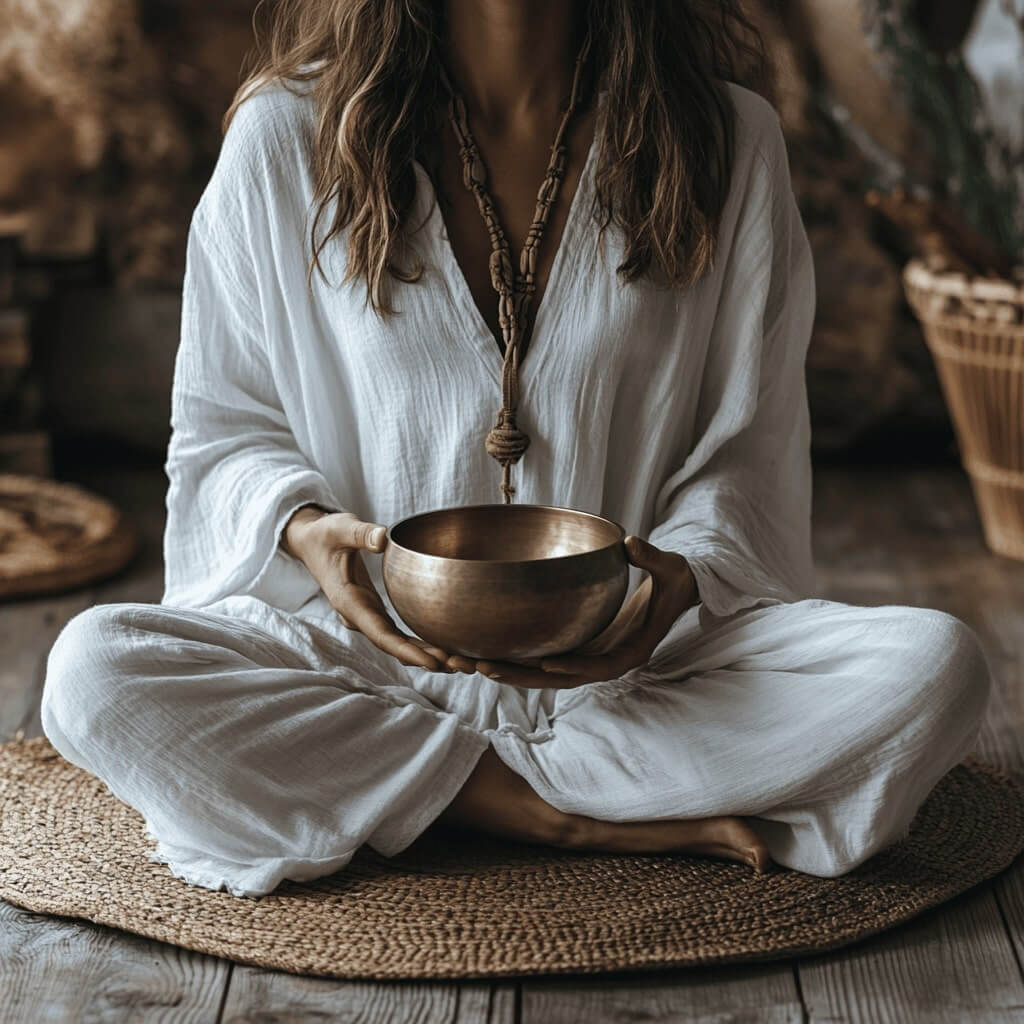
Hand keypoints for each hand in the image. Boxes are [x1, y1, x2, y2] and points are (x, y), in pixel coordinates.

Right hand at [283, 505, 454, 672]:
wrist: (311, 542)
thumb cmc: (326, 535)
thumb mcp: (341, 528)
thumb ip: (361, 534)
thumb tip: (382, 538)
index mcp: (349, 602)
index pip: (381, 635)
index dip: (407, 651)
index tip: (433, 662)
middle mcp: (359, 616)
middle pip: (395, 647)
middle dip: (427, 659)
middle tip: (463, 666)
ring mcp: (368, 617)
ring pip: (399, 644)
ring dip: (428, 655)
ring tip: (463, 663)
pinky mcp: (375, 612)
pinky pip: (400, 634)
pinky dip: (421, 643)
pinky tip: (446, 648)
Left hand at [447, 535, 698, 688]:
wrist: (676, 593)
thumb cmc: (675, 581)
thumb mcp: (670, 569)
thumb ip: (651, 558)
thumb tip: (630, 543)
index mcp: (631, 650)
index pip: (600, 666)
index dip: (574, 667)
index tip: (546, 664)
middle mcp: (606, 660)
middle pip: (561, 677)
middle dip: (522, 676)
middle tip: (483, 667)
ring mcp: (590, 657)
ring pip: (546, 674)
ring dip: (511, 671)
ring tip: (471, 663)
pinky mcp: (580, 649)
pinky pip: (546, 658)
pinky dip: (519, 658)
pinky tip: (487, 651)